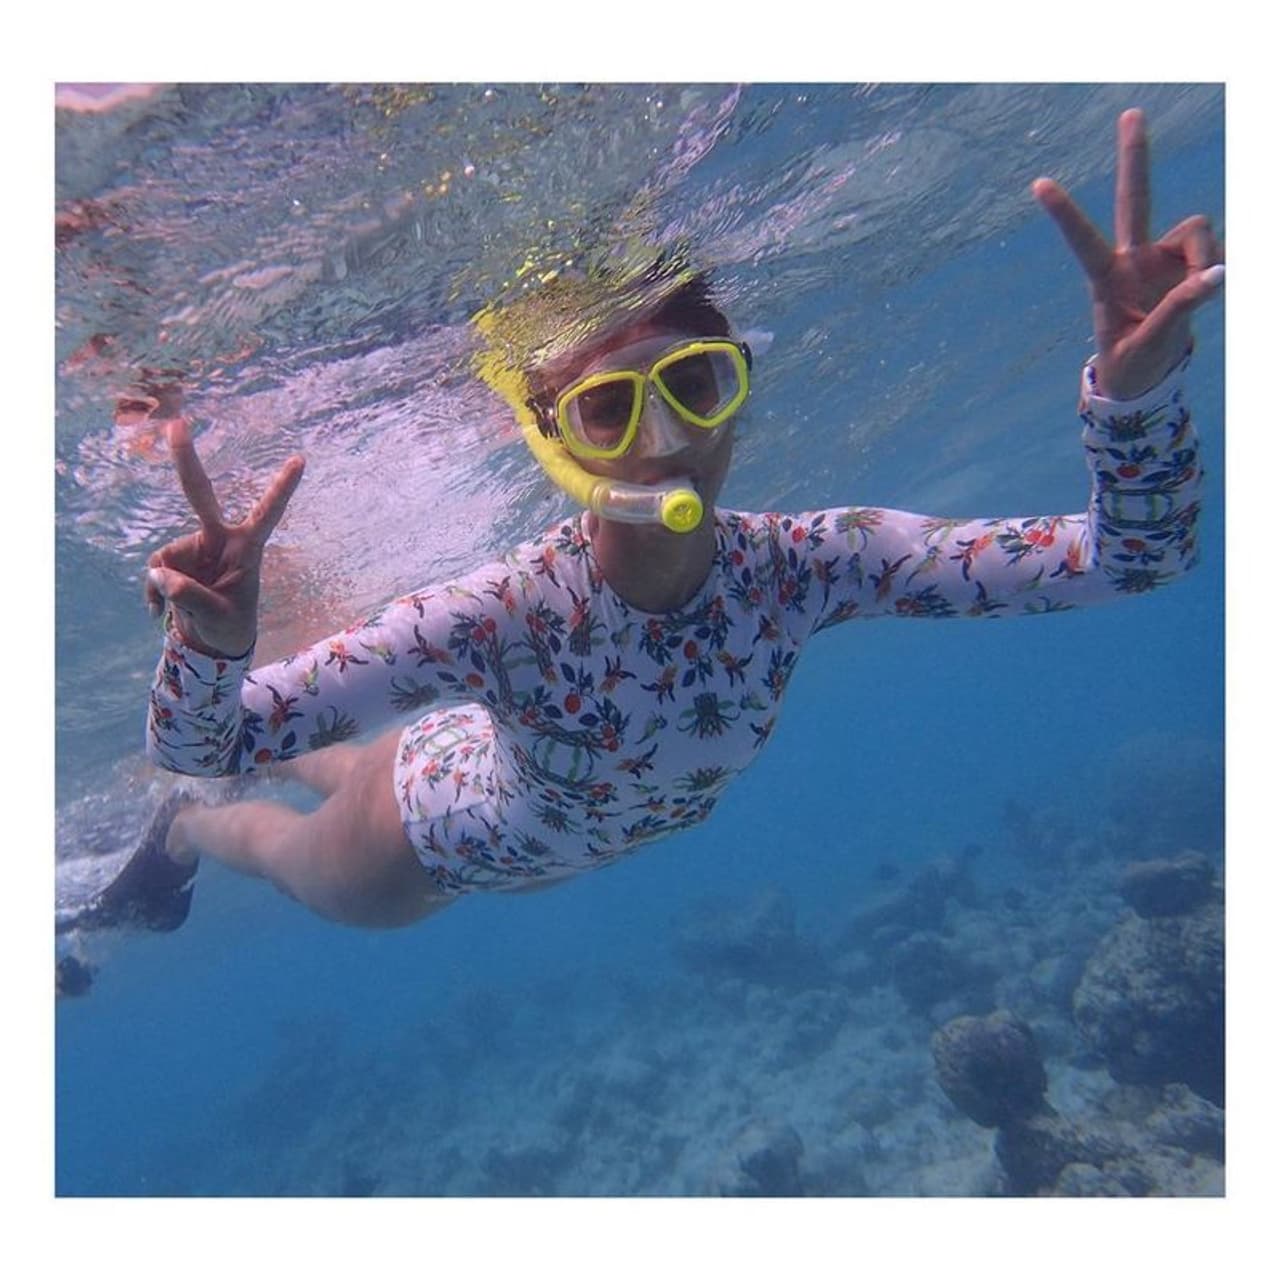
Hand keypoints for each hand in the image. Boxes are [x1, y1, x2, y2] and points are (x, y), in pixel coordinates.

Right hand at [144, 420, 304, 657]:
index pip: (267, 514)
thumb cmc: (229, 626)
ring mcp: (194, 546)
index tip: (300, 460)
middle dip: (186, 459)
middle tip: (177, 423)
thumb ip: (191, 596)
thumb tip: (158, 573)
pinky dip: (154, 594)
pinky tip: (158, 613)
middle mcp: (219, 539)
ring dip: (168, 587)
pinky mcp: (173, 560)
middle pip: (200, 494)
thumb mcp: (217, 616)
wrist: (213, 642)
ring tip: (183, 610)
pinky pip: (155, 572)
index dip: (281, 488)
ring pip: (166, 557)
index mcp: (247, 548)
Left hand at [1032, 108, 1223, 399]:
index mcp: (1106, 279)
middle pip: (1134, 198)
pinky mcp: (1188, 260)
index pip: (1083, 241)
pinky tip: (1207, 292)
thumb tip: (1220, 274)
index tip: (1039, 183)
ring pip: (1198, 229)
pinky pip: (1216, 252)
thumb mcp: (1148, 345)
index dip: (1065, 214)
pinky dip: (1217, 271)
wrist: (1145, 374)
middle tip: (1131, 113)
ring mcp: (1162, 255)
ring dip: (1206, 257)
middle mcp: (1133, 258)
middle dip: (1134, 158)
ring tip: (1201, 294)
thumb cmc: (1133, 362)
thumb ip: (1180, 310)